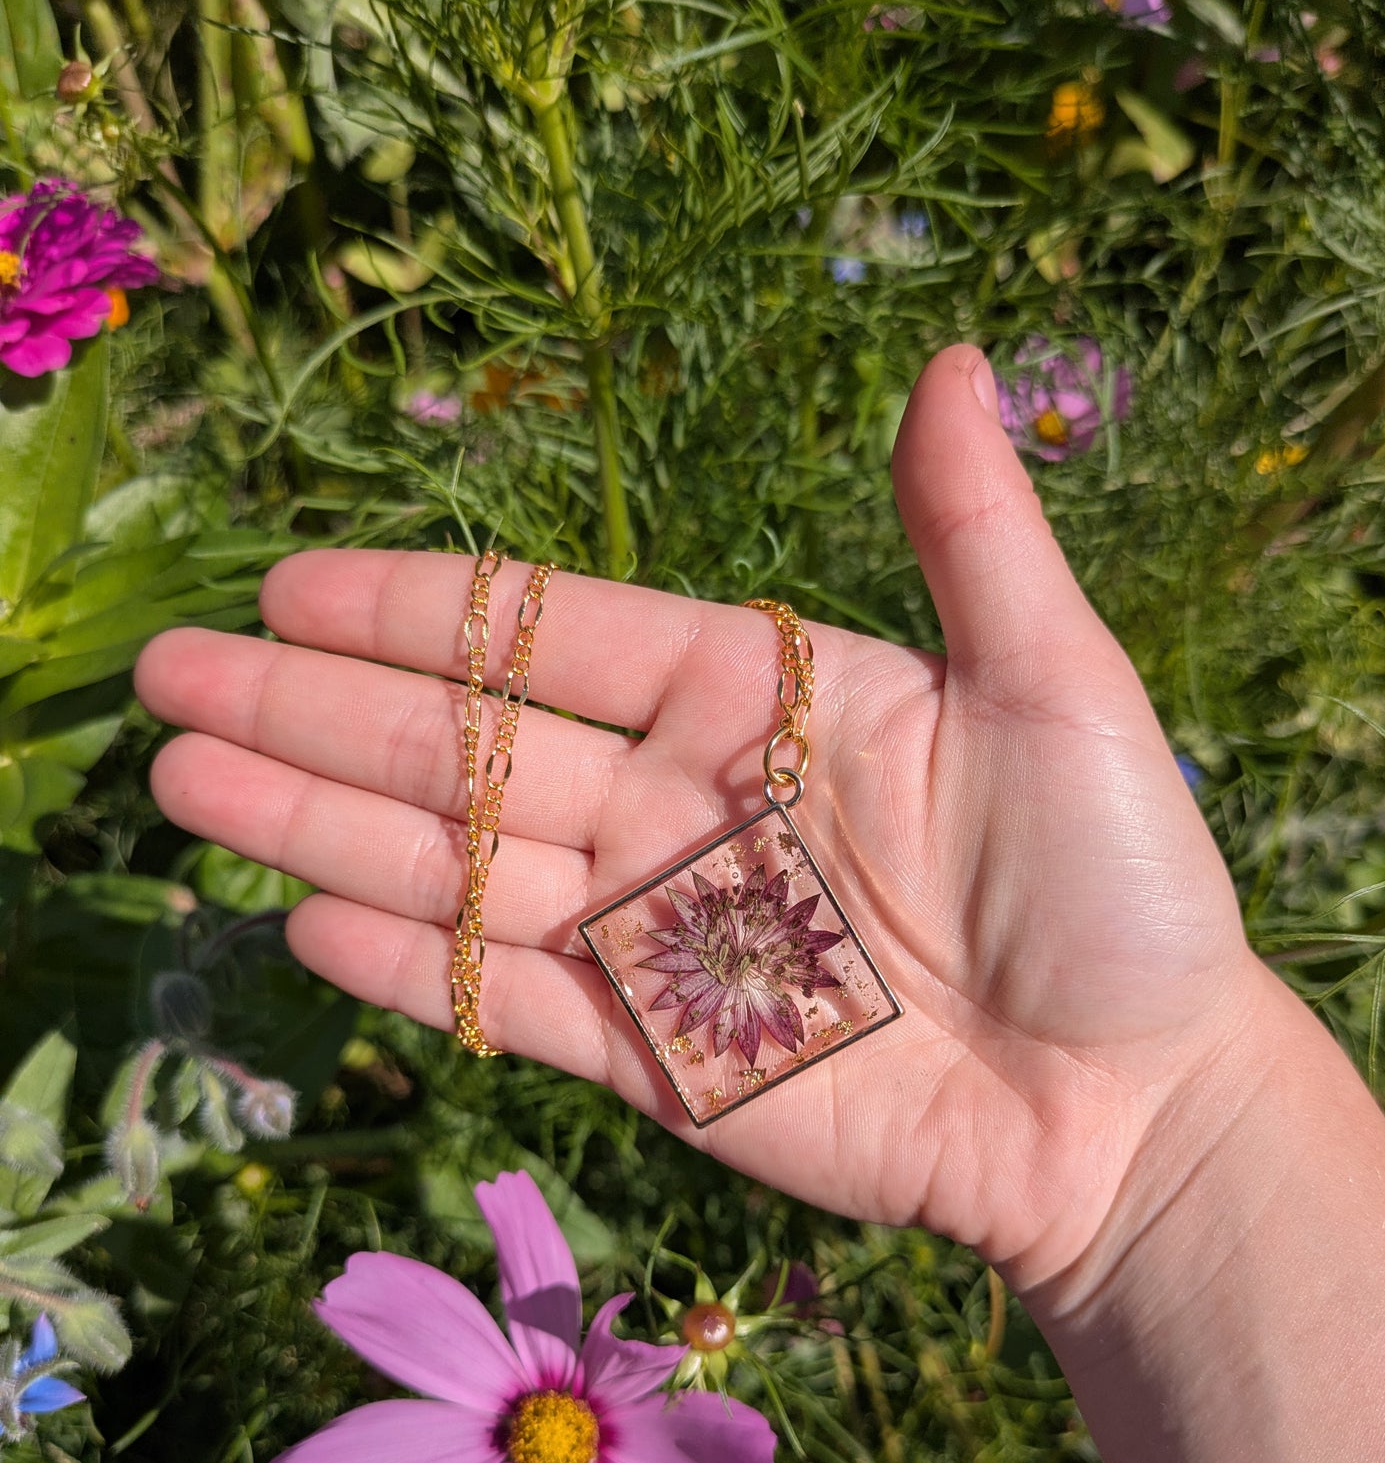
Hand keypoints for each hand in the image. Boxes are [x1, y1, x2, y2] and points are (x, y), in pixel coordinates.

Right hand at [135, 346, 1251, 1285]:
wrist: (1139, 1105)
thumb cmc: (1125, 888)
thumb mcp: (1063, 692)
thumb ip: (978, 541)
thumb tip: (957, 357)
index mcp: (762, 700)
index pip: (555, 640)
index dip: (422, 611)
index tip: (288, 582)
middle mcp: (685, 807)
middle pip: (472, 748)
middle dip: (317, 710)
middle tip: (167, 676)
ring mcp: (661, 940)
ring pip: (463, 872)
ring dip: (321, 826)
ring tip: (185, 781)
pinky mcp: (661, 1062)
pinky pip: (514, 1007)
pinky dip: (414, 971)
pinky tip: (305, 918)